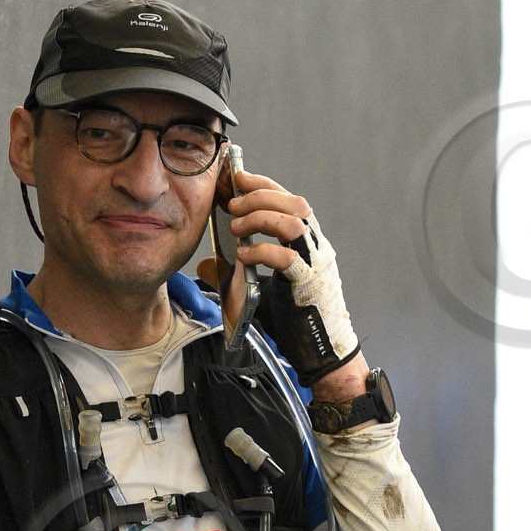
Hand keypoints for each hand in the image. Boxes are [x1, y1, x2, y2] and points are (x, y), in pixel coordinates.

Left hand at [199, 167, 360, 380]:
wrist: (322, 351)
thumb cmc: (296, 321)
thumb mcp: (261, 290)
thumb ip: (237, 274)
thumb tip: (207, 265)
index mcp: (309, 243)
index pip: (290, 200)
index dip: (266, 184)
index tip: (240, 178)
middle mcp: (317, 248)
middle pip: (295, 204)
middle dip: (260, 197)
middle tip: (233, 205)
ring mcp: (316, 264)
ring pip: (295, 223)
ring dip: (261, 219)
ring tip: (236, 228)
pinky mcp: (309, 285)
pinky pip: (288, 258)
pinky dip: (262, 252)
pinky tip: (244, 256)